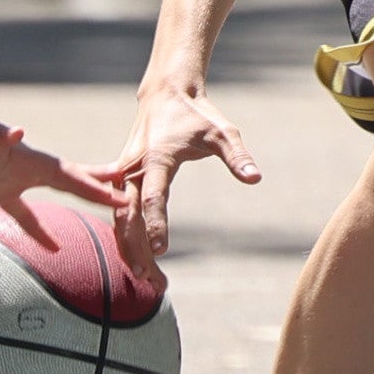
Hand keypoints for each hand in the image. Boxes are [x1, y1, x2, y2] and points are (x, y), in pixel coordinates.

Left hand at [0, 95, 134, 228]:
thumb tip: (18, 132)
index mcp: (27, 157)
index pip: (69, 176)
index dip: (96, 188)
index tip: (124, 197)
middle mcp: (27, 168)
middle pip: (74, 181)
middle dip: (103, 190)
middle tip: (133, 201)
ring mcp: (13, 179)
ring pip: (57, 196)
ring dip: (83, 202)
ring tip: (110, 212)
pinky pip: (23, 215)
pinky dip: (39, 231)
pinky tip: (53, 249)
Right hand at [116, 82, 257, 268]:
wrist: (165, 94)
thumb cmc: (197, 115)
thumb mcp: (222, 132)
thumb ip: (237, 156)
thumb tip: (255, 178)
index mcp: (156, 158)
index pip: (152, 197)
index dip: (155, 224)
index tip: (161, 251)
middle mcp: (133, 168)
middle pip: (126, 215)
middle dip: (135, 248)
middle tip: (150, 279)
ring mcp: (123, 174)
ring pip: (118, 217)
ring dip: (128, 248)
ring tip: (147, 279)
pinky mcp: (122, 178)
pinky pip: (118, 211)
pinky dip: (125, 236)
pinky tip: (137, 259)